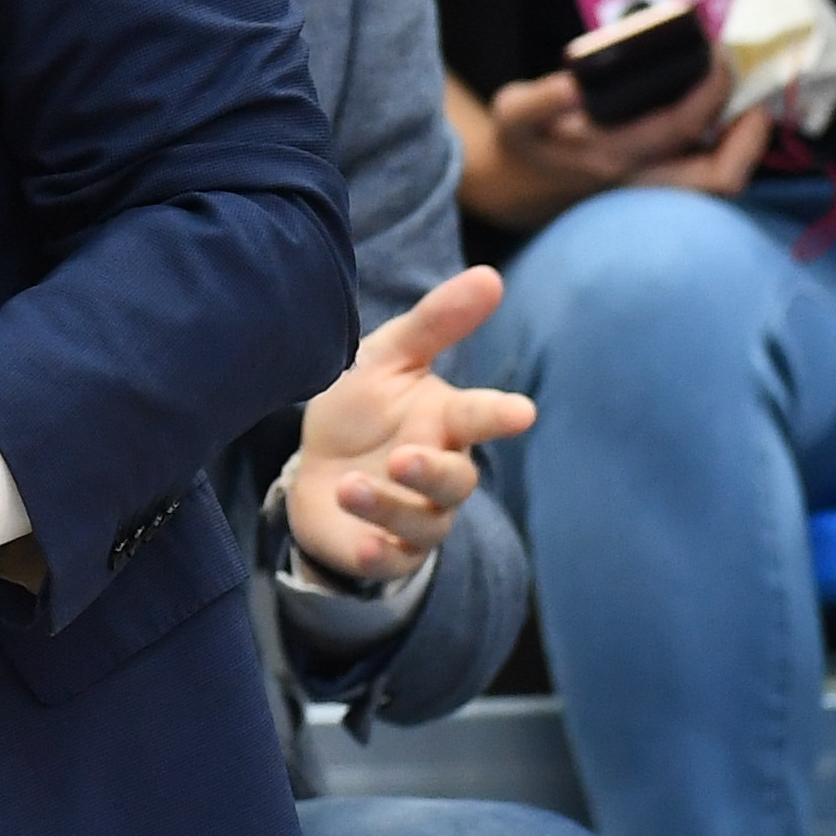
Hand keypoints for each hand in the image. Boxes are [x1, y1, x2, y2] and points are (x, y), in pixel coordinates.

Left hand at [286, 264, 534, 586]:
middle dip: (433, 471)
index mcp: (446, 421)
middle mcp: (440, 471)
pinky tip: (361, 546)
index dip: (498, 415)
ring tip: (351, 486)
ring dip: (389, 507)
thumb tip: (490, 274)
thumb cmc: (363, 406)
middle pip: (455, 480)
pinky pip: (394, 561)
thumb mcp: (388, 357)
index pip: (480, 418)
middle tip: (403, 457)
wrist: (316, 465)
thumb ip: (436, 322)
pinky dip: (379, 556)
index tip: (520, 412)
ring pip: (423, 522)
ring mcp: (417, 514)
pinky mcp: (386, 549)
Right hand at [452, 60, 766, 227]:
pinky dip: (729, 148)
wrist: (514, 188)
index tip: (718, 53)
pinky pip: (710, 178)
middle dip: (751, 129)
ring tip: (747, 104)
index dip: (711, 88)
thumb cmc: (521, 143)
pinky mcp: (661, 191)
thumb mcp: (513, 114)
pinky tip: (725, 119)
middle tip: (752, 90)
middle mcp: (640, 180)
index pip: (680, 125)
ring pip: (722, 184)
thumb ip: (540, 100)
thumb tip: (574, 84)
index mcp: (608, 156)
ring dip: (746, 144)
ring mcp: (655, 192)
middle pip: (721, 176)